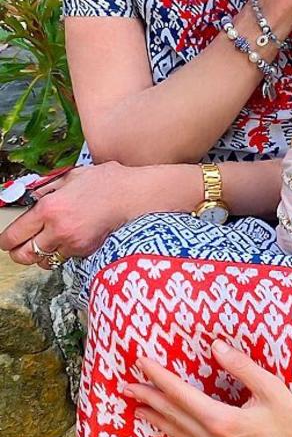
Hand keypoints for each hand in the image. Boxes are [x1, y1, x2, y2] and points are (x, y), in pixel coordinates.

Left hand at [0, 161, 128, 265]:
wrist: (134, 195)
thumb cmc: (106, 182)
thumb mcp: (71, 176)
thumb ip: (47, 188)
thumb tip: (31, 197)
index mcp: (50, 207)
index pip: (14, 235)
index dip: (6, 240)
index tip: (6, 240)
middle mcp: (58, 229)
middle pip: (24, 255)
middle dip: (19, 252)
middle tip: (20, 246)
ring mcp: (72, 243)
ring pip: (44, 260)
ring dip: (42, 254)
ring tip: (47, 242)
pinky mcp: (86, 252)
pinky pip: (64, 258)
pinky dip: (62, 252)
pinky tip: (68, 239)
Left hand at [125, 339, 291, 436]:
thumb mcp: (271, 387)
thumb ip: (241, 366)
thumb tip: (216, 346)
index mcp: (222, 422)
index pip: (181, 395)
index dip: (159, 377)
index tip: (142, 363)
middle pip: (173, 416)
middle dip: (148, 399)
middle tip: (125, 386)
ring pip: (179, 435)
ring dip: (157, 419)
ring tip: (137, 410)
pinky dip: (176, 435)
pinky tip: (173, 431)